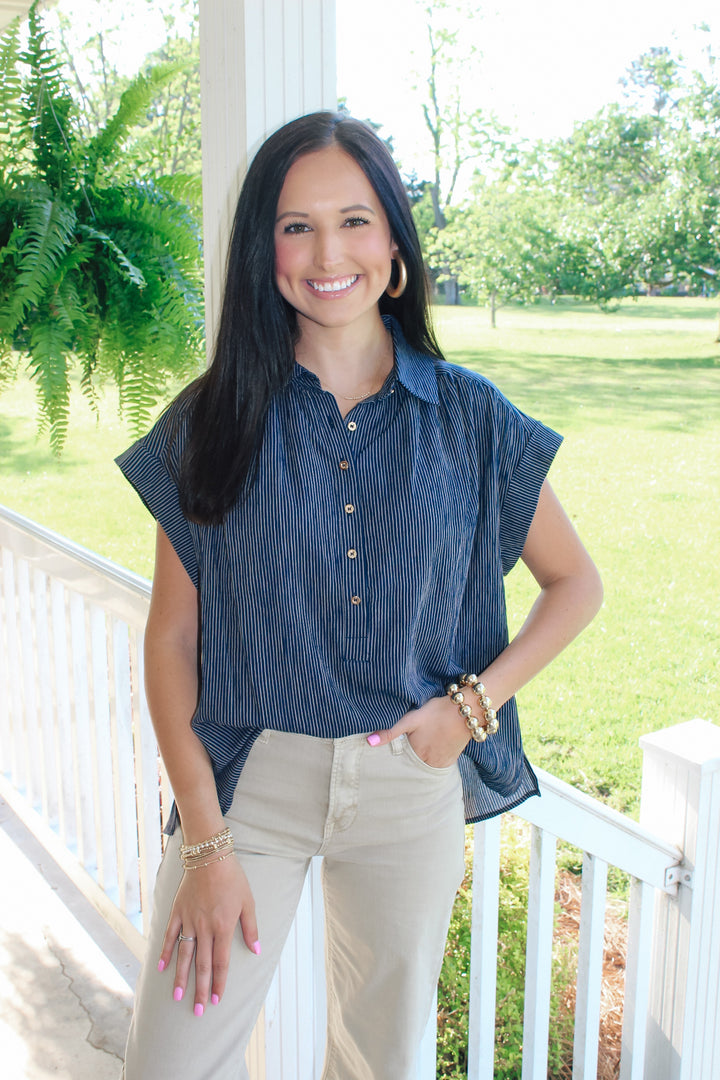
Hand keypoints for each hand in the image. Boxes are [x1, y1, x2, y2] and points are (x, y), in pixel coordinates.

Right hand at [158, 854, 258, 1014]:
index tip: (216, 1000)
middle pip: (202, 965)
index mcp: (224, 927)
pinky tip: (160, 968)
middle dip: (200, 990)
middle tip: (198, 1011)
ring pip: (184, 955)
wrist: (210, 856)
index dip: (219, 983)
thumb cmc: (233, 879)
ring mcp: (189, 921)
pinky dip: (164, 952)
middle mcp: (205, 928)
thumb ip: (251, 928)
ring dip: (181, 978)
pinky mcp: (177, 912)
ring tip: (178, 998)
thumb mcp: (249, 902)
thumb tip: (256, 951)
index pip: (221, 963)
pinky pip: (169, 936)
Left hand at [367, 695, 470, 768]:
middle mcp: (427, 763)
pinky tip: (428, 754)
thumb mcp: (411, 719)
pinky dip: (430, 763)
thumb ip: (390, 732)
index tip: (384, 763)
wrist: (466, 712)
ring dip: (418, 765)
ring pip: (423, 769)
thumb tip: (369, 742)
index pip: (398, 764)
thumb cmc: (437, 713)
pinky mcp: (450, 760)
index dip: (392, 762)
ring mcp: (440, 763)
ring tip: (415, 756)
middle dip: (405, 765)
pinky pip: (436, 767)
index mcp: (415, 754)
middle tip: (400, 760)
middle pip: (411, 768)